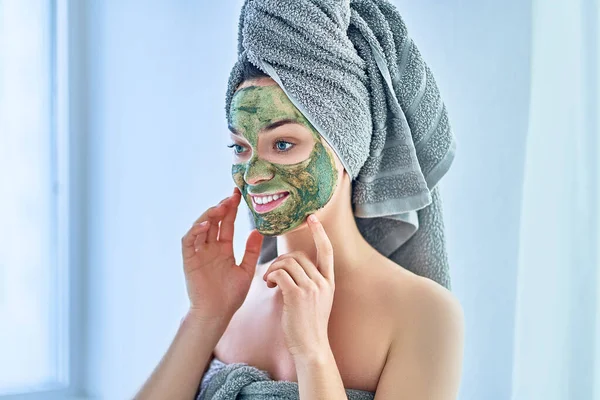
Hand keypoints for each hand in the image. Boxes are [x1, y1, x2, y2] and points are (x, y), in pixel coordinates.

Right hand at [181, 187, 263, 320]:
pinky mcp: (189, 260)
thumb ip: (251, 251)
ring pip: (201, 227)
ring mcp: (199, 253)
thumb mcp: (246, 270)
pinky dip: (195, 231)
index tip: (239, 195)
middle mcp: (210, 248)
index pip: (227, 224)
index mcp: (223, 249)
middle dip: (222, 207)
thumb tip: (258, 231)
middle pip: (214, 222)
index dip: (231, 209)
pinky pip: (189, 242)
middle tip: (232, 197)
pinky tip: (206, 225)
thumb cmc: (231, 296)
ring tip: (221, 207)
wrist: (217, 314)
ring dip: (209, 215)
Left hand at [261, 214, 334, 359]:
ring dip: (273, 268)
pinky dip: (270, 276)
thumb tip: (291, 268)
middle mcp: (322, 282)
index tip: (312, 218)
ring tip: (269, 281)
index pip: (327, 250)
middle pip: (299, 255)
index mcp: (329, 282)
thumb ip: (310, 282)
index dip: (320, 232)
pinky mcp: (297, 296)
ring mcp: (311, 289)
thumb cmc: (309, 326)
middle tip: (274, 273)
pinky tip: (269, 285)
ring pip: (287, 262)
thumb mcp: (318, 300)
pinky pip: (279, 274)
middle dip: (282, 259)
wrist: (311, 347)